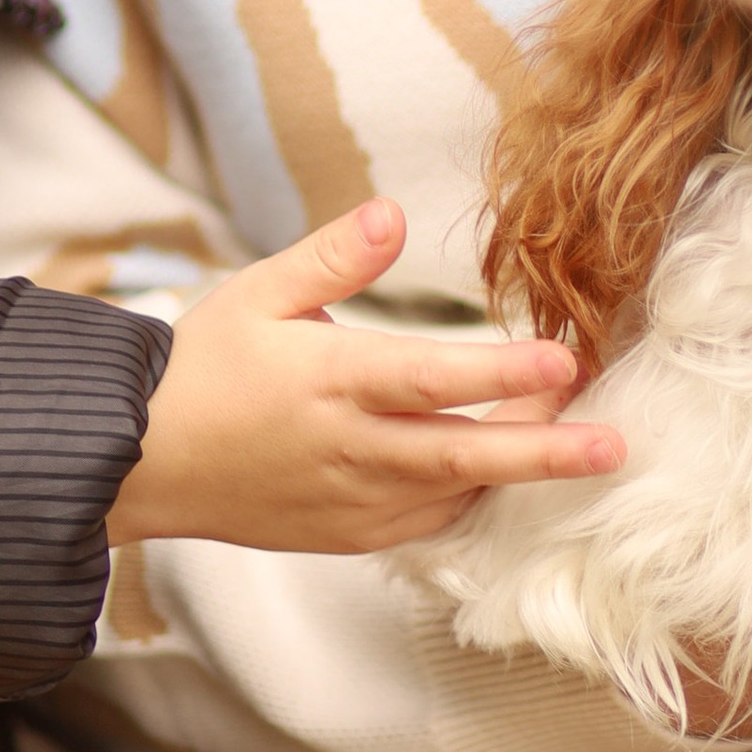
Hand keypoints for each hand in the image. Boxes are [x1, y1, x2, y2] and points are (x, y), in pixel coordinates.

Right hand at [107, 199, 624, 553]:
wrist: (137, 460)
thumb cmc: (200, 368)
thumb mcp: (258, 294)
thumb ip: (332, 258)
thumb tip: (393, 215)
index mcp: (330, 380)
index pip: (431, 378)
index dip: (502, 372)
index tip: (564, 361)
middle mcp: (348, 449)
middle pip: (463, 454)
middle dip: (546, 451)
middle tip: (615, 445)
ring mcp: (350, 502)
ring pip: (453, 494)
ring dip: (518, 472)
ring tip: (582, 447)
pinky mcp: (346, 536)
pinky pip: (426, 527)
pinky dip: (472, 505)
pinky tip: (506, 480)